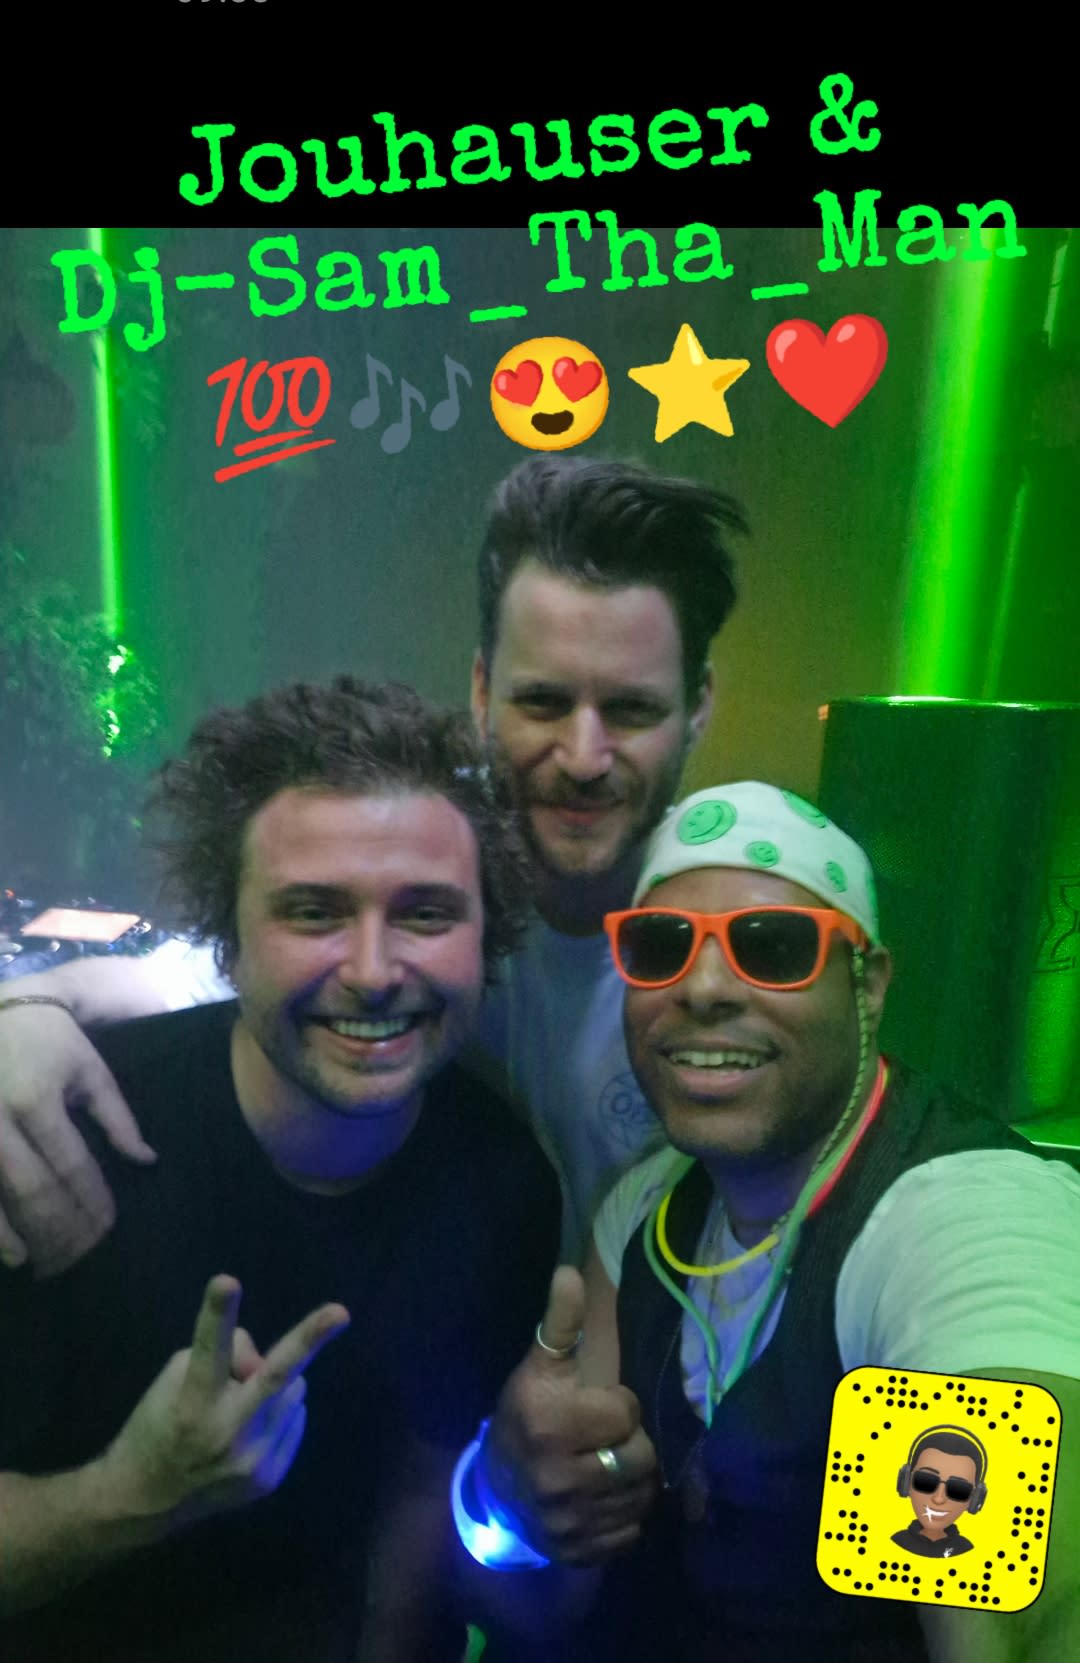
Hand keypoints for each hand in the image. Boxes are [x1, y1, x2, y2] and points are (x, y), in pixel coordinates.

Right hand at [0, 1004, 155, 1275]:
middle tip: (79, 1256)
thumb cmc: (49, 1040)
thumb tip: (146, 1161)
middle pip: (32, 1190)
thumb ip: (118, 1117)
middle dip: (59, 1228)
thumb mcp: (89, 1069)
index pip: (70, 1166)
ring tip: (40, 1263)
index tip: (108, 1227)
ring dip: (17, 1237)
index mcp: (37, 1100)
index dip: (91, 1201)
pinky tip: (5, 1250)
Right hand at [98, 1275, 349, 1531]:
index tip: (227, 1280)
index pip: (209, 1349)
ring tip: (244, 1402)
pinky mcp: (269, 1478)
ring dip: (277, 1385)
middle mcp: (227, 1434)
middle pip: (275, 1378)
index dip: (218, 1314)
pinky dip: (278, 1414)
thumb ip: (224, 1356)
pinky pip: (294, 1420)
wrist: (146, 1500)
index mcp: (192, 1403)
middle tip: (340, 1312)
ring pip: (293, 1390)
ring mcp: (252, 1462)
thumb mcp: (176, 1376)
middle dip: (310, 1340)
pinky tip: (249, 1429)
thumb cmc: (159, 1423)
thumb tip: (265, 1357)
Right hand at [482, 1267, 658, 1565]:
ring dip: (632, 1479)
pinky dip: (624, 1515)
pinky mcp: (577, 1553)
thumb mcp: (538, 1367)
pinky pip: (631, 1533)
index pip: (626, 1414)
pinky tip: (604, 1497)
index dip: (618, 1406)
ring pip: (641, 1496)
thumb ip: (560, 1322)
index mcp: (549, 1425)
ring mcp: (568, 1522)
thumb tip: (568, 1272)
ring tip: (609, 1463)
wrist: (494, 1491)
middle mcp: (557, 1478)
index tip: (598, 1405)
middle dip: (632, 1444)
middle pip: (641, 1459)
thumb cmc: (525, 1416)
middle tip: (608, 1438)